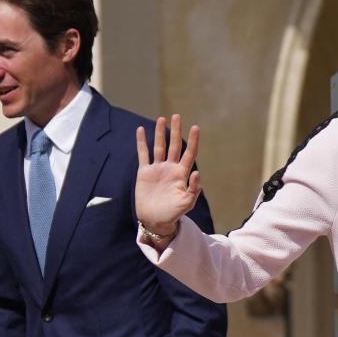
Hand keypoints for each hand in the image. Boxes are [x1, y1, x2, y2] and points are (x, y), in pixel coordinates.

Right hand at [135, 114, 201, 235]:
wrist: (155, 220)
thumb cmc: (173, 214)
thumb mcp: (186, 203)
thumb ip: (193, 189)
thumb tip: (196, 172)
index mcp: (181, 175)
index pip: (189, 153)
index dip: (193, 141)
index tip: (195, 127)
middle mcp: (170, 169)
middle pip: (174, 146)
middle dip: (175, 131)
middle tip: (177, 116)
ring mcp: (157, 169)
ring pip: (159, 147)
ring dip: (160, 133)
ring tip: (161, 119)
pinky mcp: (144, 172)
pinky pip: (143, 154)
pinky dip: (141, 142)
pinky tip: (141, 130)